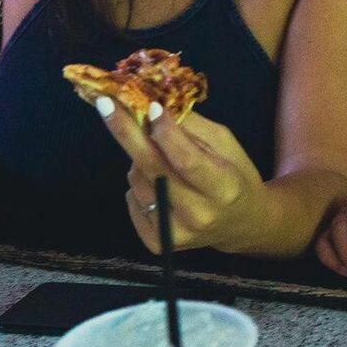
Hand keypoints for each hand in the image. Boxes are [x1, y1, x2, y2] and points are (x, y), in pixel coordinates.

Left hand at [98, 96, 267, 253]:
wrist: (240, 223)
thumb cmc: (235, 176)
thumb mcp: (226, 145)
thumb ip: (192, 128)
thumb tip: (154, 105)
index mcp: (224, 188)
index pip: (187, 160)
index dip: (165, 133)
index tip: (150, 106)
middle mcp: (199, 214)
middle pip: (153, 169)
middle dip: (128, 133)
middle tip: (106, 104)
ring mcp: (175, 232)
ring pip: (138, 180)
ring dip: (140, 160)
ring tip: (162, 159)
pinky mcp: (156, 242)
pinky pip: (131, 198)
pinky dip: (138, 183)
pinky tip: (158, 184)